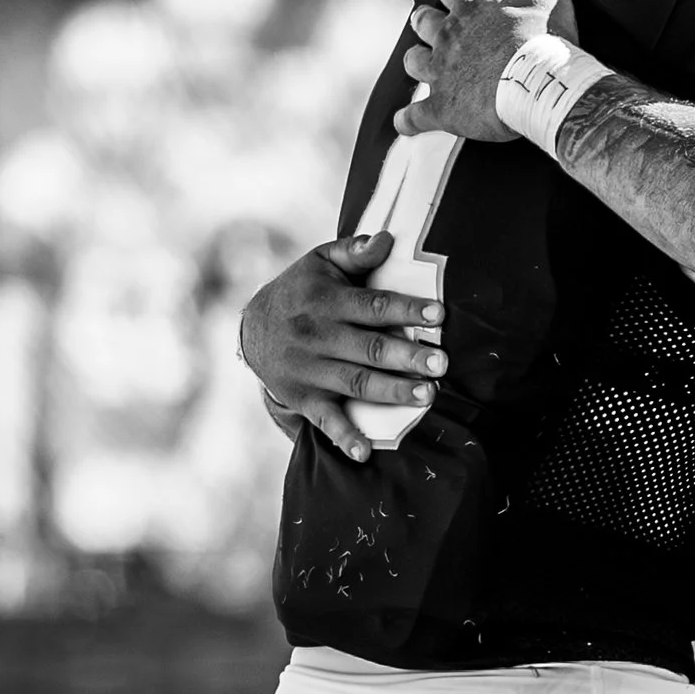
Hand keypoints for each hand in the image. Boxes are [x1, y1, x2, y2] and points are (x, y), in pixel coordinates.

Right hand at [236, 229, 446, 464]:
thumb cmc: (302, 292)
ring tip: (428, 395)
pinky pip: (326, 422)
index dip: (406, 311)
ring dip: (392, 391)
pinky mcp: (305, 399)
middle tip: (442, 364)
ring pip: (357, 383)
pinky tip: (365, 454)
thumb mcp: (320, 262)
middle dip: (408, 356)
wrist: (253, 331)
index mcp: (327, 301)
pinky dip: (344, 439)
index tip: (438, 317)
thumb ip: (353, 251)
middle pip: (370, 348)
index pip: (374, 306)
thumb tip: (387, 239)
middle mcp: (318, 336)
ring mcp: (311, 371)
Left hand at [399, 0, 575, 144]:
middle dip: (425, 22)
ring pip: (413, 62)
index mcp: (471, 8)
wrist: (539, 86)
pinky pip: (415, 116)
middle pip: (423, 22)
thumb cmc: (544, 40)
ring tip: (423, 68)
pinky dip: (408, 120)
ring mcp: (441, 73)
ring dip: (417, 63)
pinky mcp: (442, 109)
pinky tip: (404, 124)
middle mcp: (448, 37)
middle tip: (431, 26)